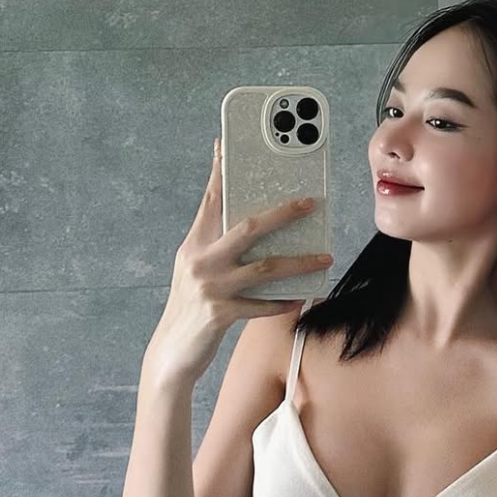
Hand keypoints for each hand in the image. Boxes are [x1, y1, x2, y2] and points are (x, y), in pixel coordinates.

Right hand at [145, 138, 331, 386]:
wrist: (171, 352)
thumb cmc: (191, 308)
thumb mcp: (197, 272)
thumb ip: (218, 249)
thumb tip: (258, 230)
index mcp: (194, 244)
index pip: (212, 200)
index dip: (222, 171)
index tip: (230, 144)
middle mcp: (200, 261)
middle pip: (249, 226)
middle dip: (283, 213)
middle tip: (310, 202)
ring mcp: (211, 287)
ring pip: (265, 267)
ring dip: (299, 262)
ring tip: (325, 258)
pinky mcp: (221, 314)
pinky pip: (262, 304)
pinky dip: (283, 301)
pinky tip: (302, 297)